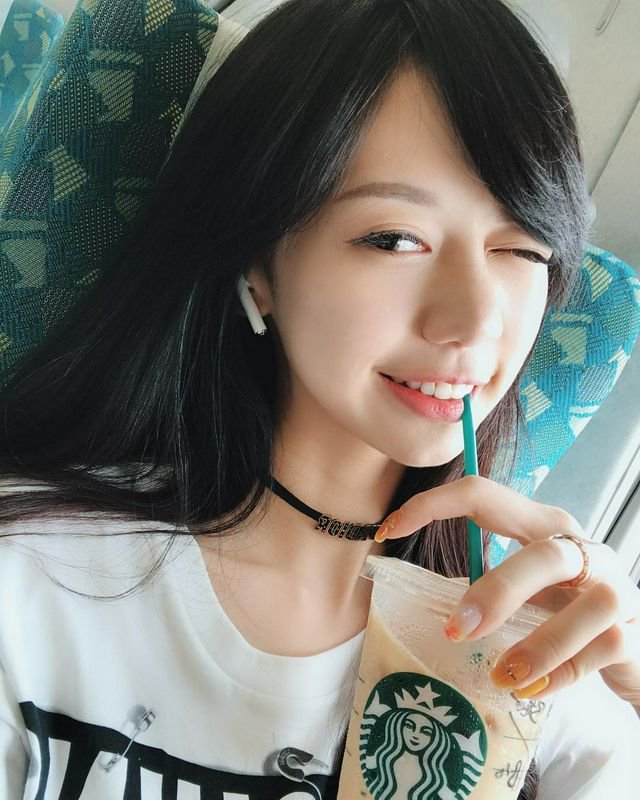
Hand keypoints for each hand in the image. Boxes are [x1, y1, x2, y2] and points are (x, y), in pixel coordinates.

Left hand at [375, 476, 639, 706]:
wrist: (634, 648)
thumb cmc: (567, 614)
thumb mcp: (528, 592)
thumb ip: (491, 587)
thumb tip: (428, 605)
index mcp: (543, 527)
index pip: (484, 494)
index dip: (432, 504)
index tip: (388, 530)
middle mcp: (584, 547)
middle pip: (544, 552)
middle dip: (497, 592)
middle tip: (457, 630)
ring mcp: (616, 588)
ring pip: (587, 607)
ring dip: (540, 645)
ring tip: (503, 675)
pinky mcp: (634, 632)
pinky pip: (602, 651)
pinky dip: (562, 675)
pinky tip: (534, 690)